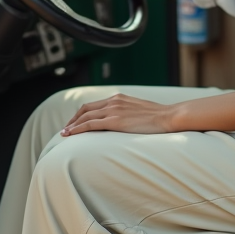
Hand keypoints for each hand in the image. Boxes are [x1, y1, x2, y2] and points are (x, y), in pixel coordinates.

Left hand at [60, 93, 176, 135]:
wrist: (169, 117)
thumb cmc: (160, 118)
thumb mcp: (141, 111)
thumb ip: (129, 114)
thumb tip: (126, 123)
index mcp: (119, 98)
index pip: (94, 104)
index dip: (82, 113)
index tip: (76, 121)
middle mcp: (114, 101)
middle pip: (86, 108)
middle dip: (73, 119)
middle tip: (67, 129)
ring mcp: (114, 110)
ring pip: (85, 116)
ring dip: (73, 125)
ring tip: (65, 134)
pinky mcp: (115, 121)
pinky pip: (91, 124)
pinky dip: (78, 129)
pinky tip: (71, 134)